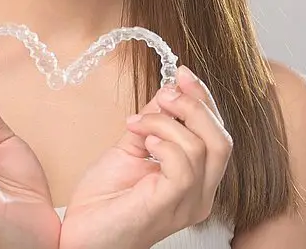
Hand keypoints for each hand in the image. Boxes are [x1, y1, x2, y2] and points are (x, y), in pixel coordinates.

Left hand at [58, 65, 232, 248]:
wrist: (82, 236)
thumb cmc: (105, 201)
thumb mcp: (130, 149)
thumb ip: (151, 123)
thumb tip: (166, 91)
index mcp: (196, 180)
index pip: (218, 135)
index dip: (204, 100)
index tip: (182, 73)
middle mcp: (200, 194)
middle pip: (222, 140)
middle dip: (194, 105)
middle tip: (163, 93)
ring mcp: (188, 203)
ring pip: (204, 148)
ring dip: (166, 123)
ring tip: (137, 124)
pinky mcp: (168, 206)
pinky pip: (184, 167)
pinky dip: (164, 143)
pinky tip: (143, 142)